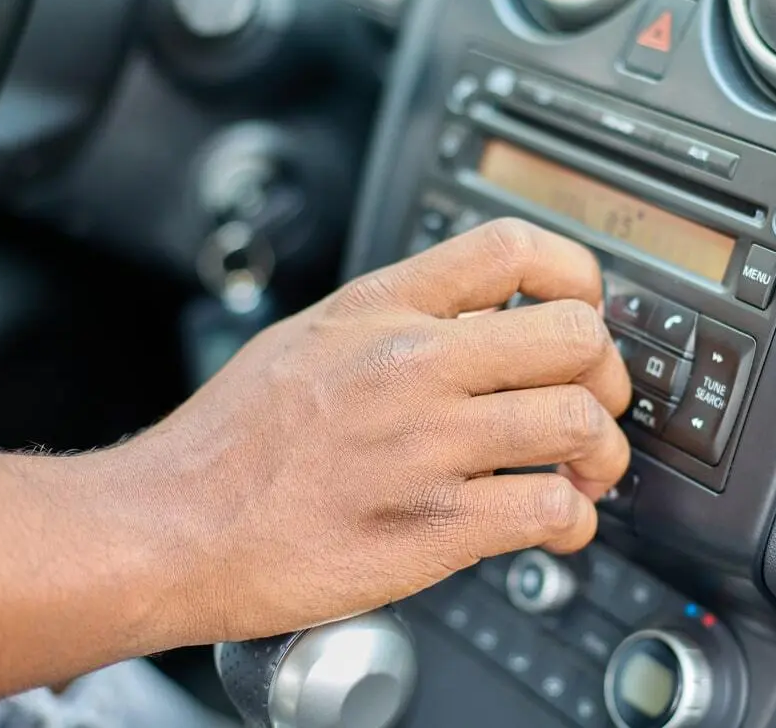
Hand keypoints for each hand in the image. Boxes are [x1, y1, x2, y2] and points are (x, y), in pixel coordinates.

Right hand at [134, 218, 631, 643]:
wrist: (168, 527)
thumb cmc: (229, 443)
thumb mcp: (308, 339)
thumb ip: (392, 320)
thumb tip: (469, 318)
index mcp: (381, 307)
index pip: (515, 247)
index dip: (576, 275)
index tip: (584, 308)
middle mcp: (413, 364)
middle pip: (575, 336)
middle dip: (607, 376)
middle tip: (596, 404)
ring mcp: (427, 444)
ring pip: (578, 423)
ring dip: (604, 455)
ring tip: (587, 473)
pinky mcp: (434, 525)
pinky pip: (550, 510)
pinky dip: (574, 522)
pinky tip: (558, 524)